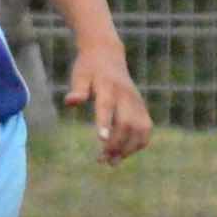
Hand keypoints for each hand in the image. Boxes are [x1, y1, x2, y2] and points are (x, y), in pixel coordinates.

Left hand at [65, 42, 151, 162]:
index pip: (107, 106)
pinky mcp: (142, 108)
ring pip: (141, 129)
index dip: (105, 123)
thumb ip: (78, 89)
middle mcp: (126, 95)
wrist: (107, 54)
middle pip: (127, 123)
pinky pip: (146, 130)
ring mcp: (137, 102)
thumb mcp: (79, 75)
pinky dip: (138, 144)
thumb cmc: (89, 68)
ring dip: (129, 148)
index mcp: (108, 86)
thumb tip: (70, 102)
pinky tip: (123, 153)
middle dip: (116, 144)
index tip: (102, 141)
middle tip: (102, 160)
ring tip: (112, 162)